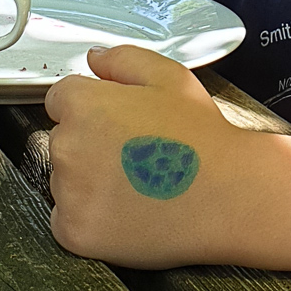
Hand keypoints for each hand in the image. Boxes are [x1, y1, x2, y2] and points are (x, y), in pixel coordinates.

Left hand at [46, 45, 236, 264]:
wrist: (229, 197)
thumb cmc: (204, 139)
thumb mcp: (170, 77)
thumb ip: (122, 59)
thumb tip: (94, 58)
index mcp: (84, 104)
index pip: (61, 100)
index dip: (93, 110)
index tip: (116, 125)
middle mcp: (67, 147)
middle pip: (63, 141)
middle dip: (91, 146)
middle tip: (135, 155)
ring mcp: (69, 192)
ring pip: (65, 182)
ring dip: (89, 183)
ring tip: (137, 185)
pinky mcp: (75, 232)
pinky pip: (67, 222)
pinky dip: (90, 220)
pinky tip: (127, 211)